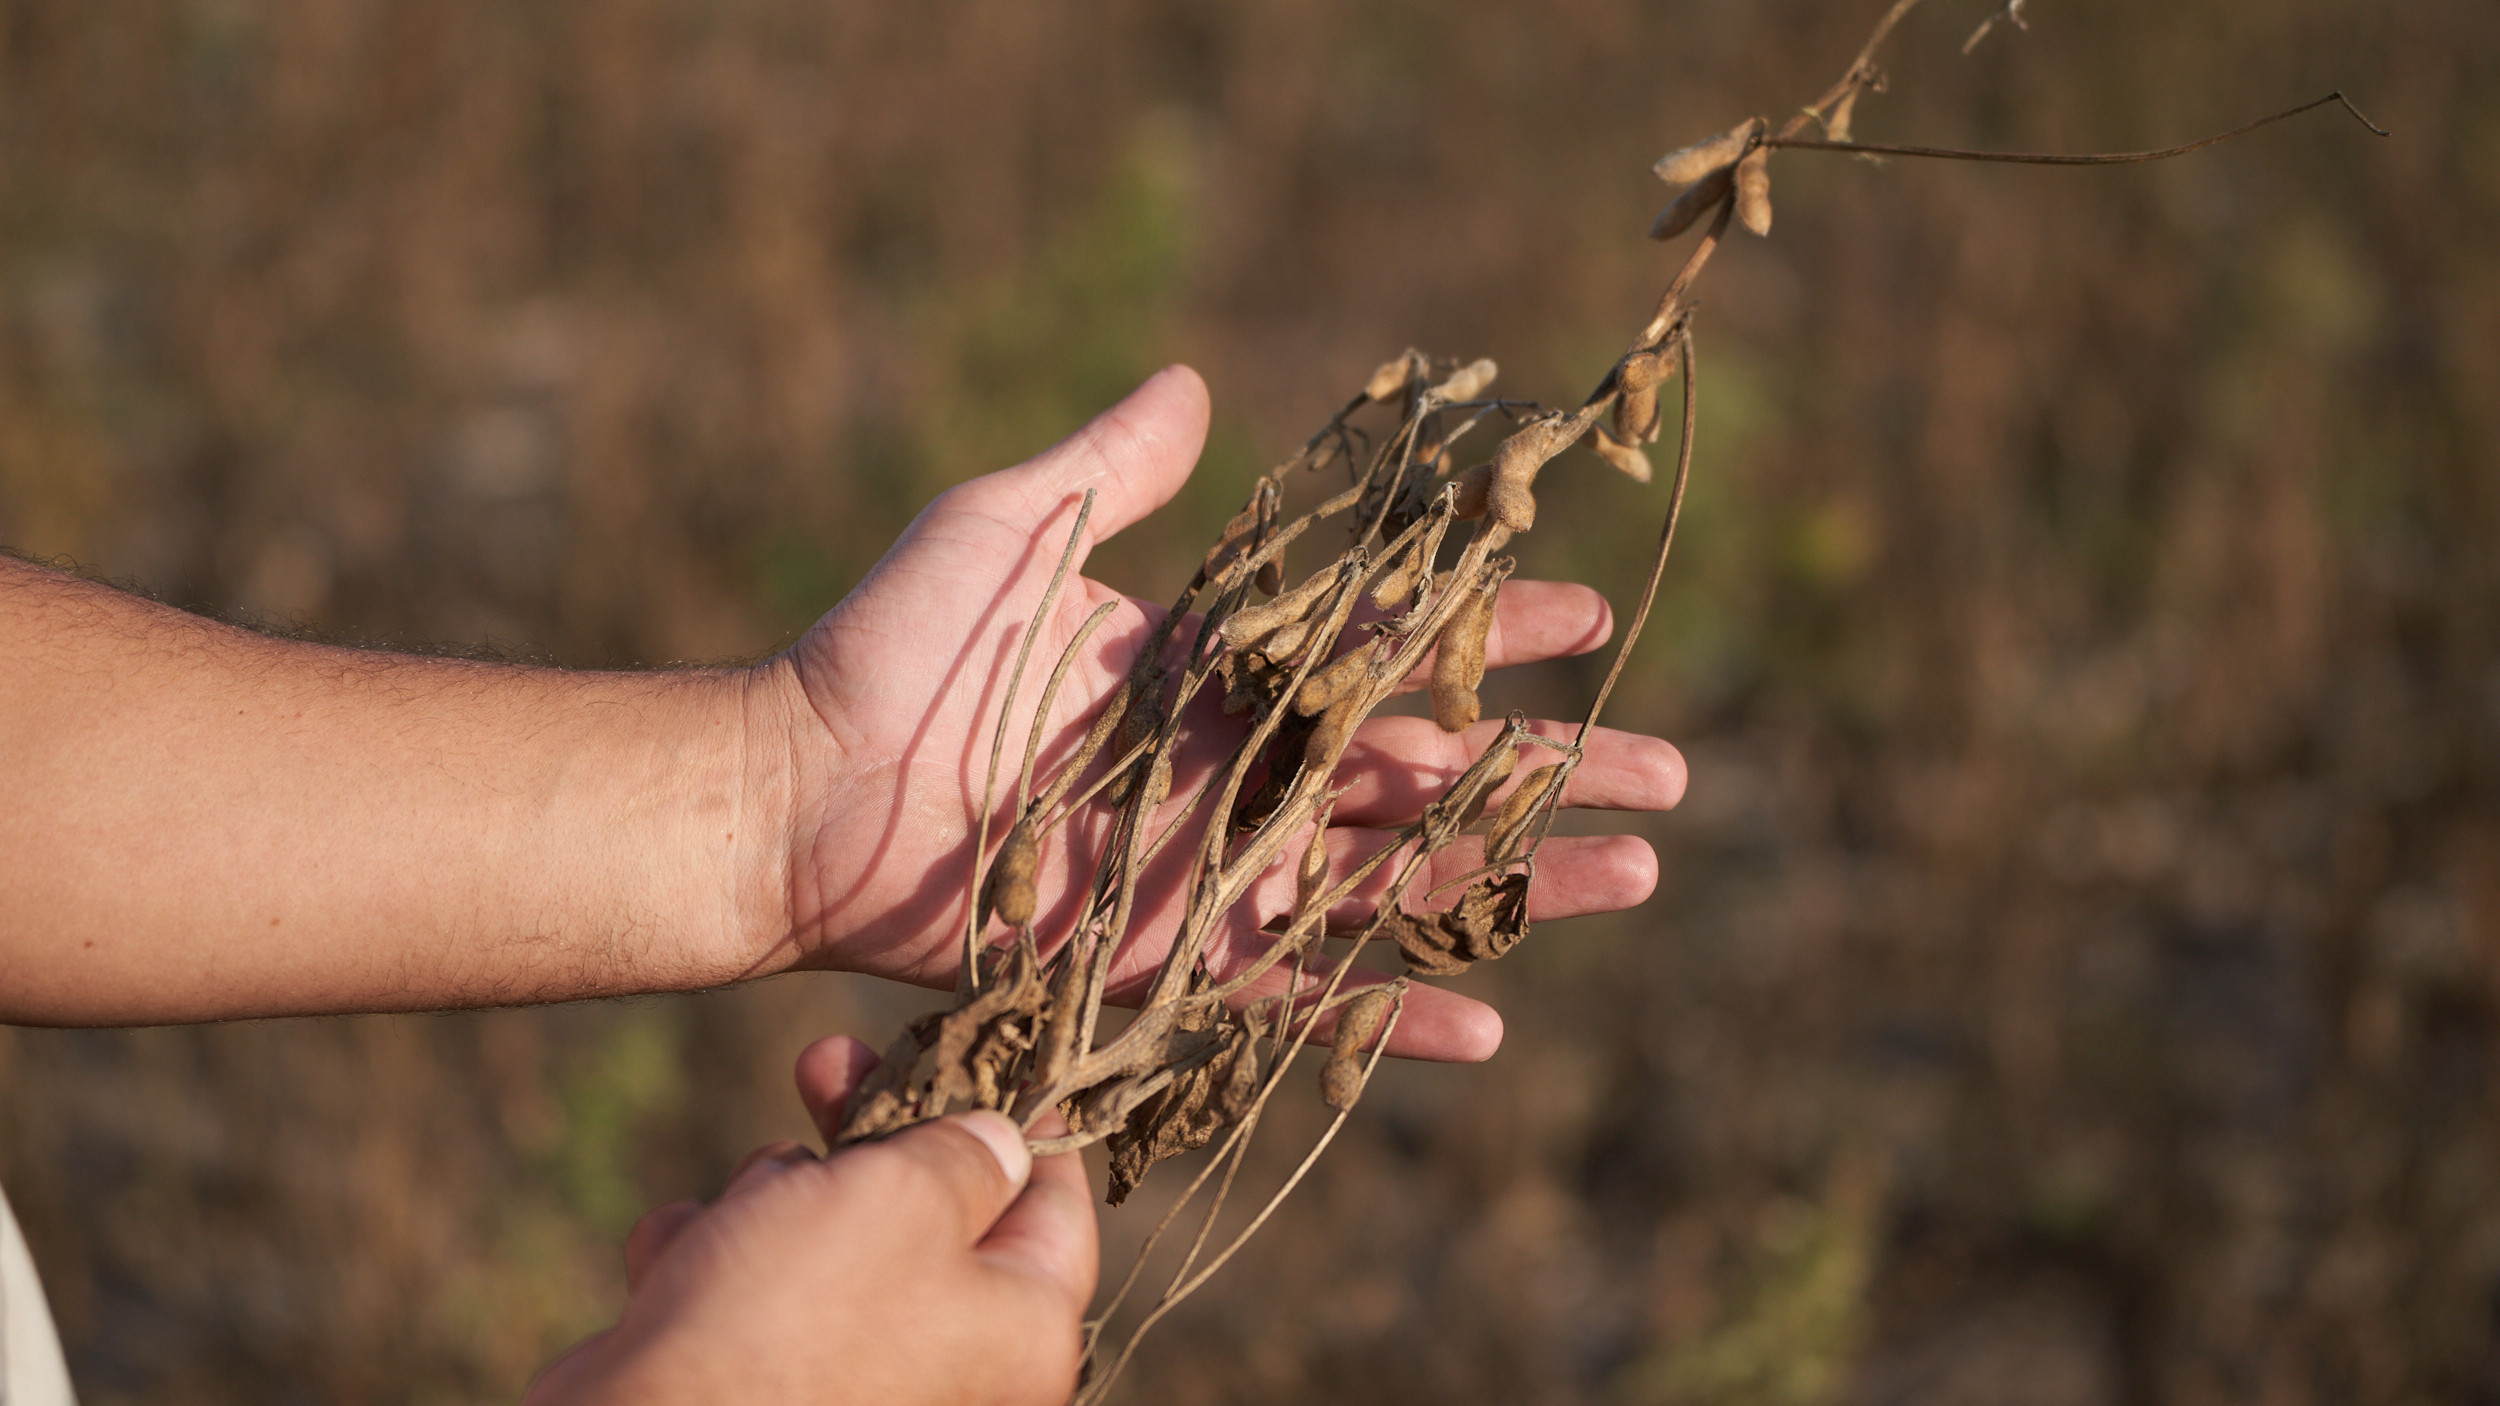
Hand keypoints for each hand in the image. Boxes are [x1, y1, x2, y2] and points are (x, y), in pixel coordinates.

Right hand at [526, 1036, 1094, 1405]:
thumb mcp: (906, 1195)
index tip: (980, 1051)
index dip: (1020, 1118)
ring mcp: (853, 1378)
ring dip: (772, 1201)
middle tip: (822, 1062)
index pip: (1055, 1203)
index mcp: (1023, 1331)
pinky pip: (747, 1293)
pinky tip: (677, 1259)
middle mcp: (953, 1365)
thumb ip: (964, 1155)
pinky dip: (709, 1263)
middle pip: (928, 1210)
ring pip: (824, 1240)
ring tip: (742, 1213)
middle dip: (865, 1136)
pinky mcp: (761, 1384)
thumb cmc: (800, 1314)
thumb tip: (1003, 1145)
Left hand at [751, 366, 1685, 1060]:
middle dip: (1550, 769)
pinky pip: (1302, 998)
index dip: (1487, 632)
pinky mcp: (1173, 964)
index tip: (1588, 614)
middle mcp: (1239, 773)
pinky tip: (1489, 1024)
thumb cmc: (896, 651)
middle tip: (1670, 772)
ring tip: (1638, 876)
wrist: (802, 792)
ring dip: (1517, 884)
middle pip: (1429, 773)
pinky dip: (1392, 1015)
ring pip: (1399, 882)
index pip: (1387, 648)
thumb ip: (1110, 471)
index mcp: (1220, 671)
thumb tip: (1196, 386)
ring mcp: (1217, 874)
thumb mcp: (1007, 527)